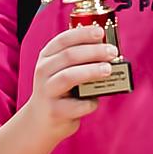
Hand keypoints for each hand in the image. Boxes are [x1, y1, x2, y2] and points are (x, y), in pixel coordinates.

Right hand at [21, 25, 121, 141]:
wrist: (40, 121)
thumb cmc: (60, 90)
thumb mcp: (62, 70)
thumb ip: (80, 59)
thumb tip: (109, 50)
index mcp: (47, 57)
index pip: (64, 40)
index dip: (83, 34)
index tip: (101, 32)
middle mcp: (44, 71)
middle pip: (69, 56)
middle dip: (94, 51)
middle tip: (112, 52)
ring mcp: (47, 92)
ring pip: (69, 77)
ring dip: (91, 71)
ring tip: (108, 70)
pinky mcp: (55, 111)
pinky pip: (77, 105)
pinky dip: (90, 102)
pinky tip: (95, 101)